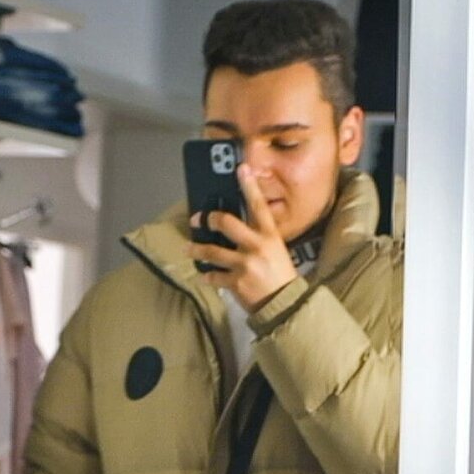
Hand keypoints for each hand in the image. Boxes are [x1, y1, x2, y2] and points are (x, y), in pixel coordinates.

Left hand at [186, 163, 297, 311]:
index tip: (241, 169)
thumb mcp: (276, 250)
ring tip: (188, 249)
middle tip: (199, 219)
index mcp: (270, 236)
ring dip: (197, 250)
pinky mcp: (237, 283)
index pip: (259, 206)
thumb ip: (259, 237)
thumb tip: (237, 228)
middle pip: (227, 223)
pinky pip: (214, 277)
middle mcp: (257, 247)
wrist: (286, 304)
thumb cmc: (280, 275)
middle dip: (210, 219)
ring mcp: (246, 265)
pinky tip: (203, 276)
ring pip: (213, 252)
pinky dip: (208, 276)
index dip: (249, 186)